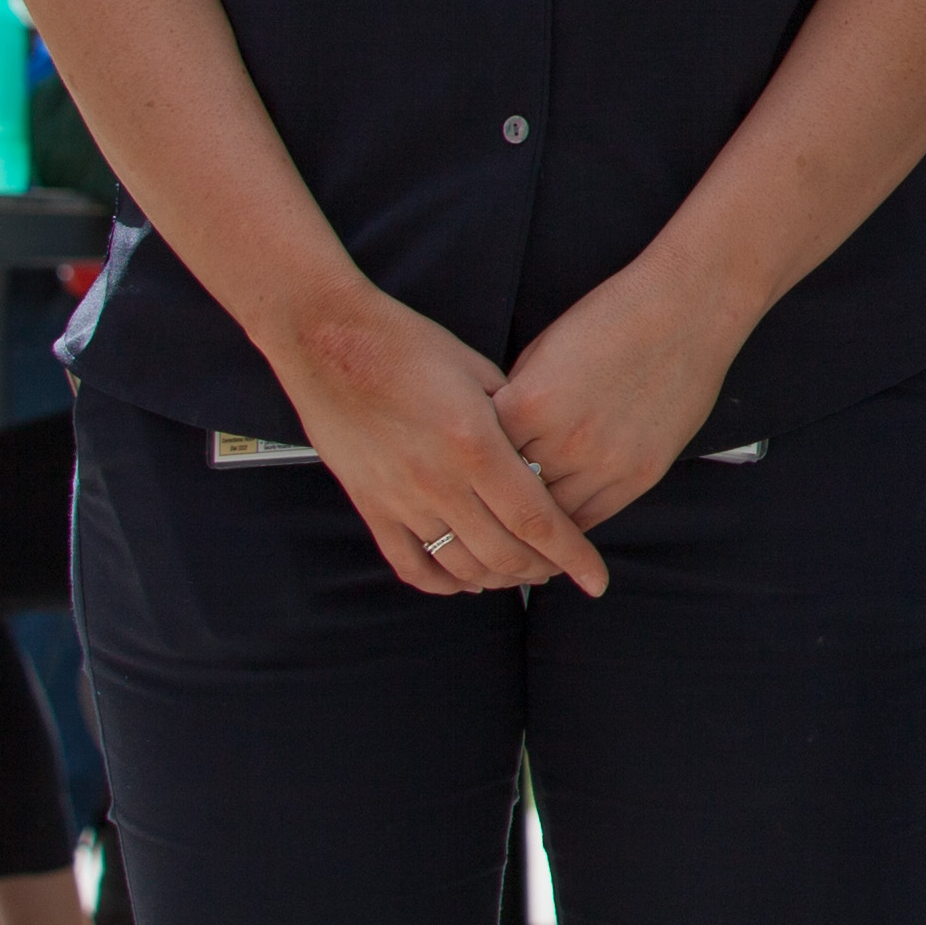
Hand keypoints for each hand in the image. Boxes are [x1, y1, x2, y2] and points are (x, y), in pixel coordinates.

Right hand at [273, 287, 605, 599]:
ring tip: (521, 572)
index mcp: (476, 446)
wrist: (329, 341)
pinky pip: (409, 563)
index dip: (573, 555)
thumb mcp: (480, 373)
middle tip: (562, 568)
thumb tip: (542, 454)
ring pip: (459, 567)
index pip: (538, 520)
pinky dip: (442, 582)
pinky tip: (464, 580)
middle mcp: (438, 483)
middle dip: (541, 570)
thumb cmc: (409, 345)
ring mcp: (400, 500)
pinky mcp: (369, 506)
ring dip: (497, 579)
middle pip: (503, 553)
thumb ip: (515, 418)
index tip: (596, 579)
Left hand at [491, 266, 749, 535]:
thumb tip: (495, 441)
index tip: (462, 480)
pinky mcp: (642, 474)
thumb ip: (515, 402)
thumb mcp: (542, 352)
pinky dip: (570, 523)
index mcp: (528, 404)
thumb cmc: (612, 318)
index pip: (477, 459)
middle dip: (496, 503)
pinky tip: (557, 522)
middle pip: (510, 495)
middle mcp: (563, 441)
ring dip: (533, 521)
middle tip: (484, 514)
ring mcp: (606, 462)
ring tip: (518, 527)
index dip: (468, 470)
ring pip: (549, 518)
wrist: (689, 309)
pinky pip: (591, 518)